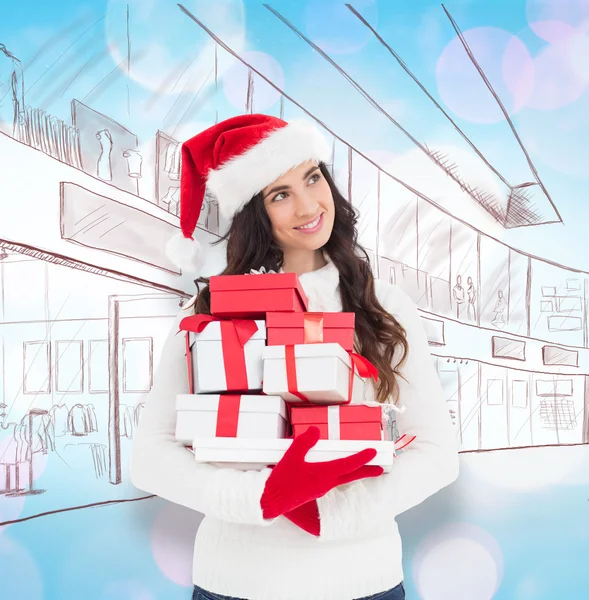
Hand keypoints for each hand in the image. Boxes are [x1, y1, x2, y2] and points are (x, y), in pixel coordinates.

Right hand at [260, 426, 382, 519]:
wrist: (272, 501)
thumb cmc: (283, 480)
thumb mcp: (292, 456)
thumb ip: (304, 442)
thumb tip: (315, 431)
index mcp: (324, 474)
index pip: (348, 464)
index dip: (362, 458)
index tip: (373, 452)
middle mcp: (326, 482)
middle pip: (351, 475)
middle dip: (366, 471)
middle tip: (379, 469)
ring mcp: (321, 488)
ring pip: (343, 478)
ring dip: (354, 472)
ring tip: (362, 468)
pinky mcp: (315, 490)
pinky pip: (333, 480)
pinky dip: (341, 474)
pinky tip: (336, 470)